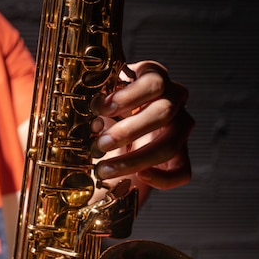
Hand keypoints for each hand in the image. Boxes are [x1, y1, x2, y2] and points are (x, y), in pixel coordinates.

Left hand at [91, 60, 194, 192]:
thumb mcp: (99, 103)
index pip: (154, 82)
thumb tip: (76, 110)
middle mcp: (173, 101)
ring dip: (135, 160)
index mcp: (153, 79)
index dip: (128, 96)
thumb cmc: (103, 114)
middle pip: (164, 112)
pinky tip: (140, 177)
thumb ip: (96, 103)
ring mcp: (179, 130)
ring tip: (104, 170)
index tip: (99, 107)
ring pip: (170, 145)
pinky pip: (182, 172)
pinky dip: (162, 178)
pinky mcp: (181, 157)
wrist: (112, 138)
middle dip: (129, 130)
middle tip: (99, 144)